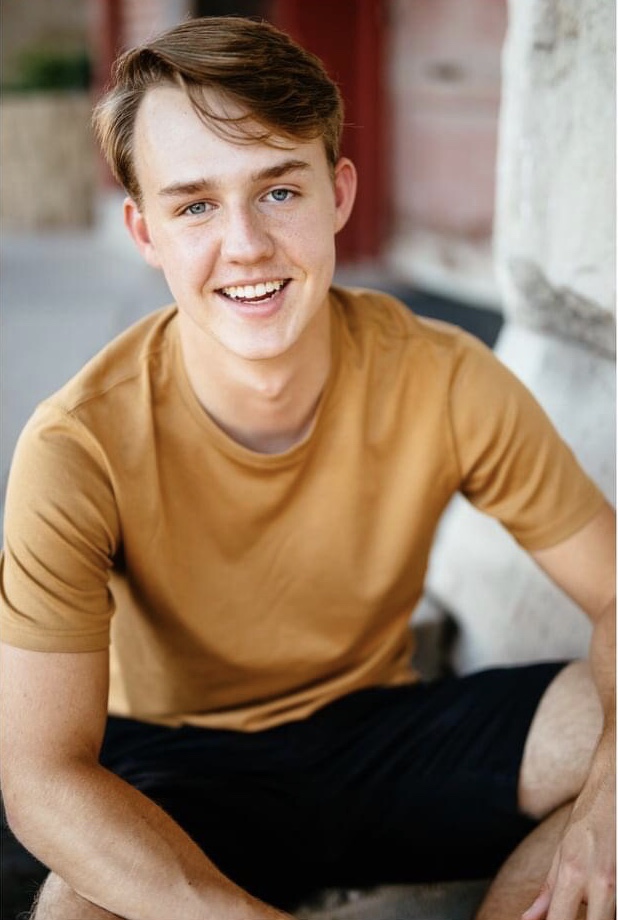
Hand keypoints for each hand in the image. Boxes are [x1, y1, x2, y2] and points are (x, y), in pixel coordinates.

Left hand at [522, 751, 614, 919]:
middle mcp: (600, 882)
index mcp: (573, 873)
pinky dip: (609, 904)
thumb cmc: (586, 821)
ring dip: (597, 912)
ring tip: (588, 891)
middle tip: (572, 910)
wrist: (614, 793)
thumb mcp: (561, 852)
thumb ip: (548, 891)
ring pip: (607, 916)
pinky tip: (602, 892)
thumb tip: (528, 919)